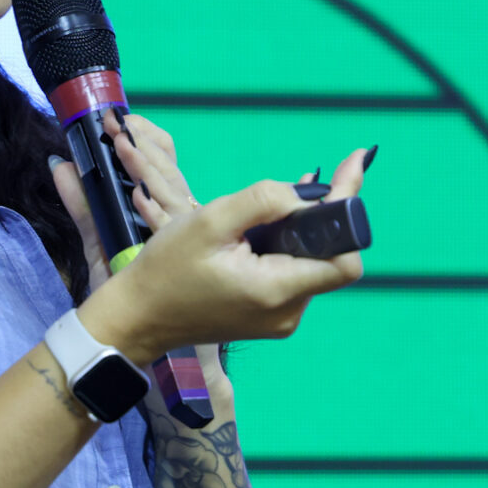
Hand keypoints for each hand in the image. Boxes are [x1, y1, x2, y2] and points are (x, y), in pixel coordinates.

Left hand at [45, 113, 210, 295]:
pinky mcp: (181, 261)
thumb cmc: (120, 288)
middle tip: (119, 125)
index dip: (145, 140)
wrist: (126, 334)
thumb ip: (82, 204)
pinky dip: (156, 210)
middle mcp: (178, 221)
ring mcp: (183, 239)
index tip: (123, 120)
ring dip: (147, 167)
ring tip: (123, 144)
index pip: (163, 166)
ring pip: (173, 193)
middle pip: (171, 174)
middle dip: (145, 145)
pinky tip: (139, 195)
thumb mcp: (98, 241)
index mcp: (162, 211)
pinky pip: (173, 230)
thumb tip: (60, 163)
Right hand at [79, 141, 370, 363]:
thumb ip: (262, 201)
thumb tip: (303, 193)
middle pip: (330, 257)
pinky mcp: (269, 316)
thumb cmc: (167, 269)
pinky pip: (293, 275)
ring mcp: (280, 318)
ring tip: (283, 198)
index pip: (344, 260)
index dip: (349, 213)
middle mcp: (288, 312)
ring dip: (302, 230)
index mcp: (276, 290)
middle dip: (324, 215)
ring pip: (311, 264)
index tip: (349, 169)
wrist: (138, 316)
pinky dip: (288, 246)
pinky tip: (270, 224)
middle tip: (317, 174)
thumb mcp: (210, 221)